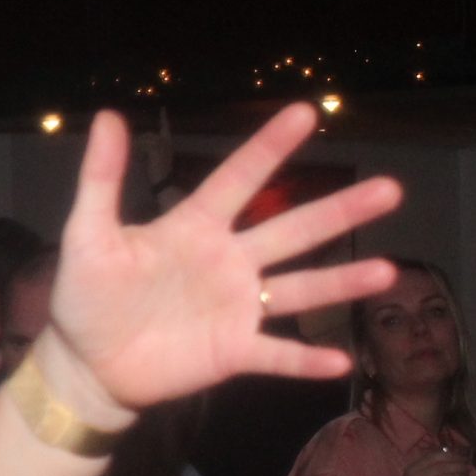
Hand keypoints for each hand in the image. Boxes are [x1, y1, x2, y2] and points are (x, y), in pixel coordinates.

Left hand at [43, 104, 401, 419]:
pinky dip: (306, 359)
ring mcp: (235, 308)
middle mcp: (228, 262)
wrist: (85, 363)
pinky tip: (342, 360)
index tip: (307, 112)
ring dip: (342, 282)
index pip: (238, 179)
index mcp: (195, 228)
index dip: (269, 148)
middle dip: (340, 211)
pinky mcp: (232, 351)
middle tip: (391, 189)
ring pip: (299, 290)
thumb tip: (106, 116)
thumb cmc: (86, 295)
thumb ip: (100, 180)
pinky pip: (276, 355)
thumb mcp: (87, 235)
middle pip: (292, 230)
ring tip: (388, 271)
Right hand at [391, 449, 470, 475]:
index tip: (462, 456)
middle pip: (440, 464)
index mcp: (411, 468)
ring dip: (458, 474)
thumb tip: (449, 463)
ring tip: (467, 473)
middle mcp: (414, 475)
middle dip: (457, 463)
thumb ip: (426, 471)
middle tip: (468, 465)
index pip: (433, 456)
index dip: (450, 455)